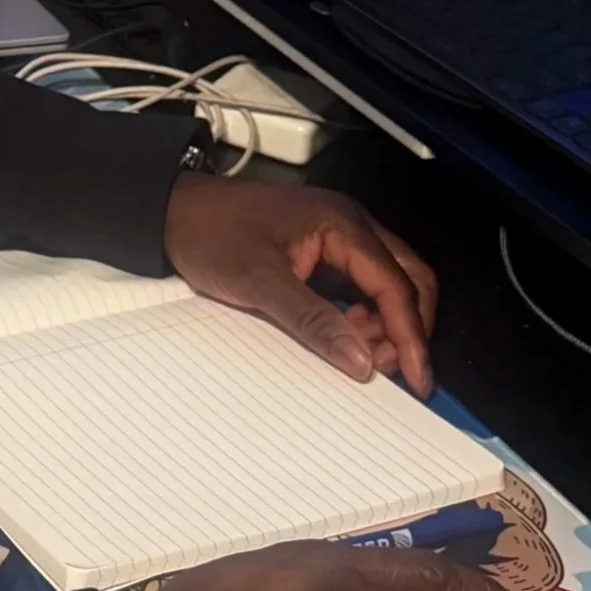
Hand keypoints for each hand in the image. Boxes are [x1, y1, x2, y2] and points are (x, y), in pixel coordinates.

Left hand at [163, 174, 437, 394]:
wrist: (172, 210)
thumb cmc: (210, 234)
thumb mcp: (259, 282)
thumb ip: (313, 321)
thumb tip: (362, 362)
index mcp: (342, 224)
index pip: (396, 285)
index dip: (411, 336)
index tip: (418, 380)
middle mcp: (350, 225)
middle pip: (408, 280)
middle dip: (408, 328)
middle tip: (394, 372)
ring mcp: (339, 236)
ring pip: (389, 283)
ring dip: (387, 324)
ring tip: (365, 358)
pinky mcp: (323, 250)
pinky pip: (363, 284)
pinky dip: (366, 315)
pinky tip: (348, 337)